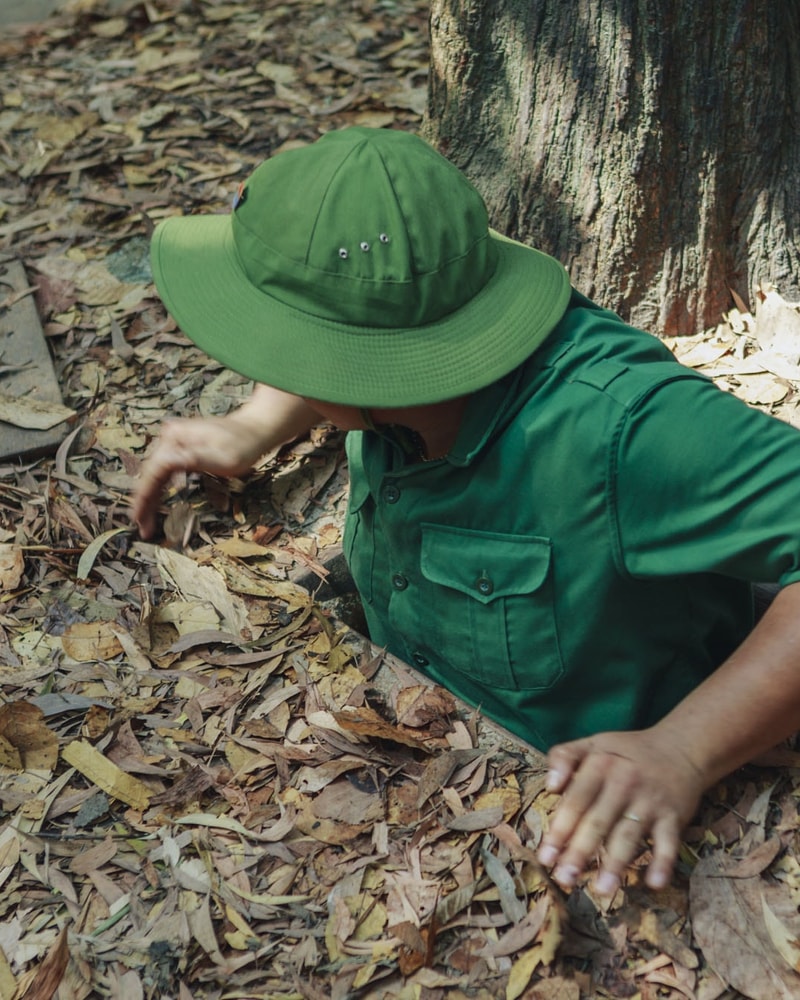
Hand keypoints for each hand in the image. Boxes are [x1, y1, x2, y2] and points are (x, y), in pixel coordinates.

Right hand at [132, 415, 272, 538]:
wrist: (255, 429)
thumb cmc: (244, 445)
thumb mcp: (223, 458)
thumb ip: (194, 460)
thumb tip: (165, 463)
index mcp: (176, 438)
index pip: (153, 472)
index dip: (144, 498)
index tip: (138, 520)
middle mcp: (170, 436)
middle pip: (150, 473)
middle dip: (144, 502)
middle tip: (143, 528)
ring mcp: (173, 439)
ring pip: (154, 472)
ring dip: (149, 496)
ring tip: (146, 521)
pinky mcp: (179, 446)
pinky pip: (164, 470)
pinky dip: (159, 487)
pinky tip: (155, 502)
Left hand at [536, 727, 705, 895]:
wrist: (680, 747)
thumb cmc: (628, 752)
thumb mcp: (594, 743)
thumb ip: (564, 757)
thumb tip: (549, 787)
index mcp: (600, 765)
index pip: (576, 801)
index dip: (560, 829)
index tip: (545, 857)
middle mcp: (624, 783)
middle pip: (598, 822)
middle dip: (580, 852)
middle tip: (564, 879)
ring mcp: (650, 801)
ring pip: (629, 835)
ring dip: (616, 864)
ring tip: (601, 890)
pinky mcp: (674, 816)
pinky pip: (668, 842)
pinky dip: (663, 863)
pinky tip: (654, 884)